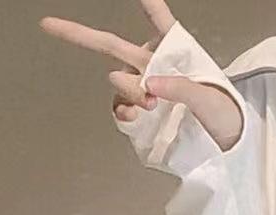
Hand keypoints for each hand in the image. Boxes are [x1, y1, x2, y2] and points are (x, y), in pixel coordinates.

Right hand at [40, 1, 242, 150]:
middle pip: (111, 44)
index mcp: (175, 50)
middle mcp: (152, 64)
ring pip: (117, 80)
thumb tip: (150, 84)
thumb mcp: (209, 98)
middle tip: (48, 24)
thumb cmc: (223, 112)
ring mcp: (143, 86)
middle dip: (78, 34)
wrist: (226, 140)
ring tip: (149, 105)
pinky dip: (121, 110)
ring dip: (128, 91)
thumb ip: (182, 88)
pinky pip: (119, 106)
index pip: (159, 21)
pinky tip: (132, 115)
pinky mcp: (141, 110)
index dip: (148, 5)